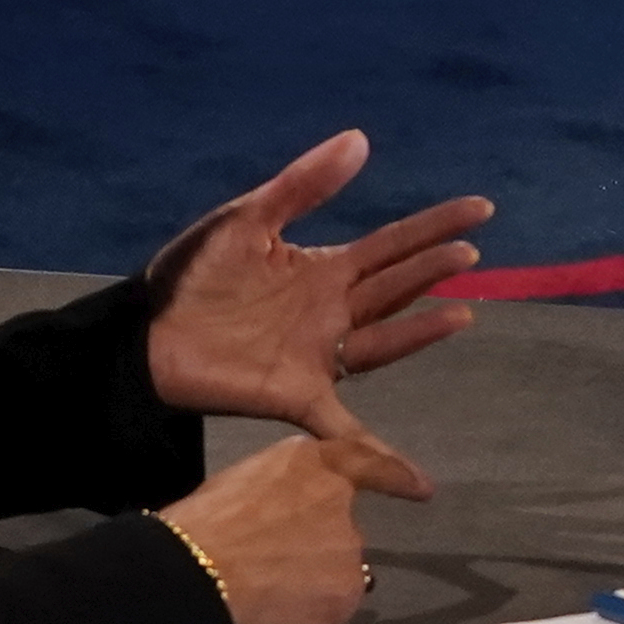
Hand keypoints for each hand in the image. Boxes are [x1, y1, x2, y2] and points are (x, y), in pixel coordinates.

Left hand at [142, 130, 489, 439]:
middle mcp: (330, 311)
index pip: (391, 243)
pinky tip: (416, 484)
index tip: (481, 209)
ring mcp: (317, 355)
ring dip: (421, 330)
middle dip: (433, 269)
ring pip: (384, 341)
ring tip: (461, 313)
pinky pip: (345, 432)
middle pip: (395, 288)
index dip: (435, 226)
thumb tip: (361, 140)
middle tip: (470, 253)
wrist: (141, 332)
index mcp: (320, 268)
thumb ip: (303, 186)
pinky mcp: (296, 396)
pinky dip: (379, 459)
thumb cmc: (190, 275)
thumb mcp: (247, 219)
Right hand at [161, 424, 423, 623]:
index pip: (366, 464)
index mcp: (311, 462)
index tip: (422, 490)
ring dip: (317, 581)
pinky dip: (315, 613)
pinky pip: (335, 606)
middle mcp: (341, 500)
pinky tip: (280, 614)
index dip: (395, 477)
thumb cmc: (200, 524)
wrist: (194, 572)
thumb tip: (292, 511)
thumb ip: (283, 487)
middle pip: (344, 528)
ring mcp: (349, 549)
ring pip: (341, 570)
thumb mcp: (244, 479)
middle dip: (319, 548)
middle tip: (273, 565)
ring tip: (270, 592)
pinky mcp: (347, 593)